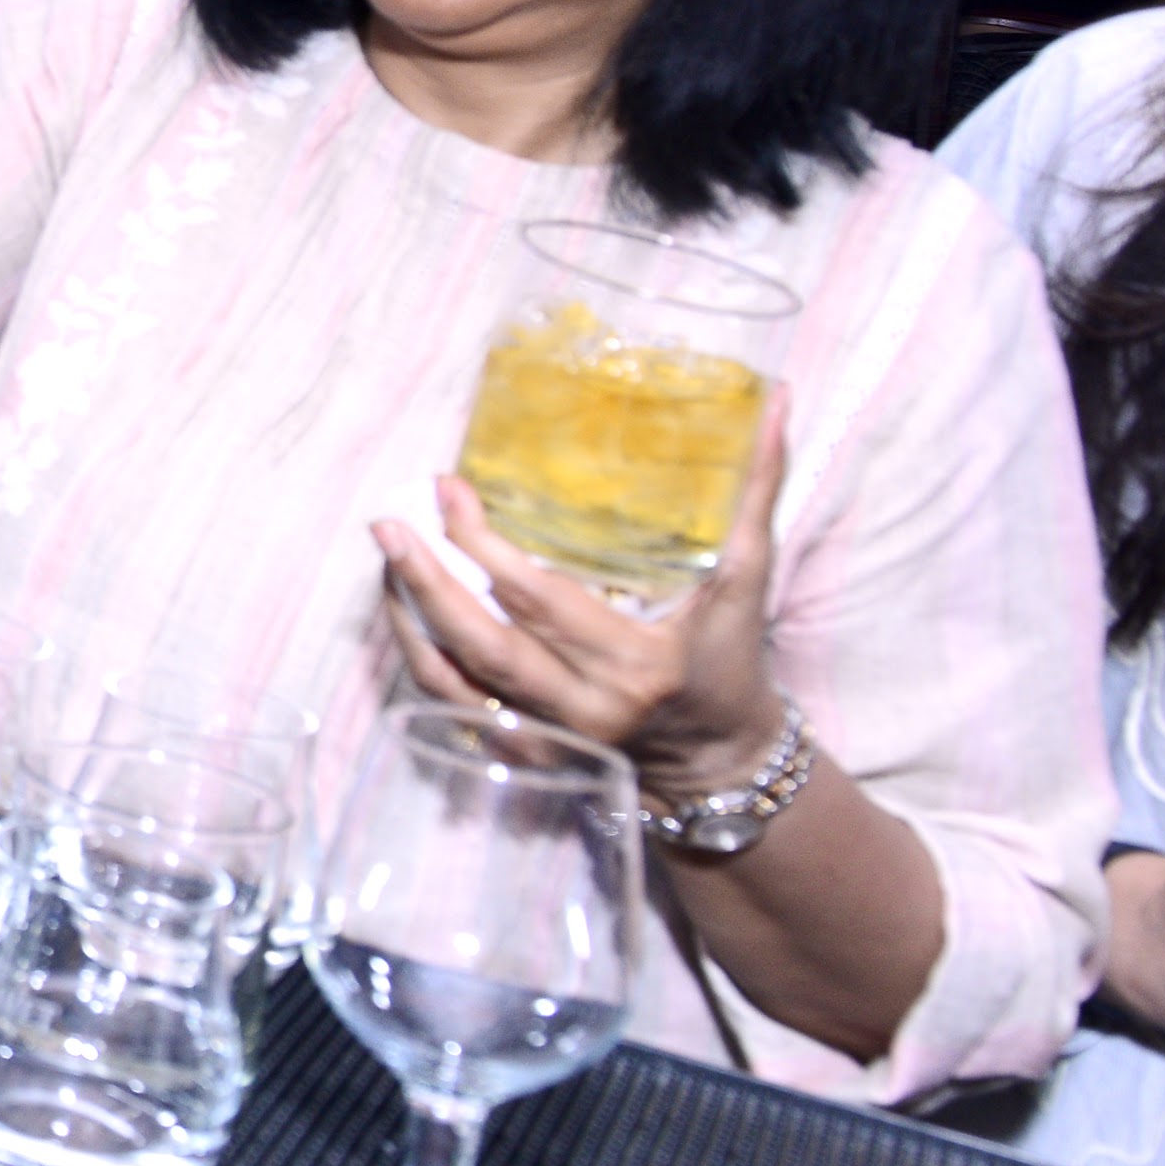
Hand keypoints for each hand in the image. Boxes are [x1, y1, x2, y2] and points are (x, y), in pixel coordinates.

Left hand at [372, 388, 794, 810]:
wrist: (720, 763)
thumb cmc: (731, 663)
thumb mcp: (749, 581)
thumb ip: (756, 492)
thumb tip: (778, 402)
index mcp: (637, 662)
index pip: (538, 600)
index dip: (483, 545)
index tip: (449, 490)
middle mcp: (586, 707)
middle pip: (483, 642)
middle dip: (425, 580)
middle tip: (387, 524)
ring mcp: (550, 738)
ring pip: (455, 680)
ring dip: (408, 618)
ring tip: (386, 558)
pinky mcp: (525, 756)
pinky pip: (454, 707)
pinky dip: (420, 659)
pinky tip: (402, 612)